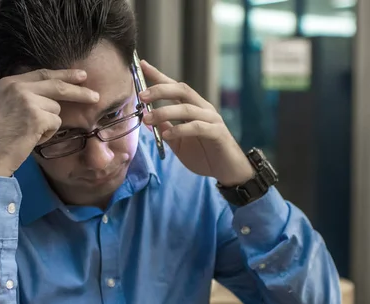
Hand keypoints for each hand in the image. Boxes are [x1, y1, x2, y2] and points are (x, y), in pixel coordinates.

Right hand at [0, 69, 99, 176]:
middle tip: (95, 95)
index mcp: (8, 83)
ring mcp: (26, 100)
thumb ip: (23, 97)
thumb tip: (52, 97)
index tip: (80, 75)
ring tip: (29, 134)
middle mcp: (17, 87)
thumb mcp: (4, 107)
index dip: (64, 74)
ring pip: (56, 110)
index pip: (42, 74)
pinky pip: (55, 124)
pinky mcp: (35, 116)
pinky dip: (48, 134)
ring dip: (49, 124)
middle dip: (79, 91)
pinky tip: (31, 139)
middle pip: (57, 85)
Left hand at [139, 61, 252, 186]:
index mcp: (194, 108)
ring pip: (187, 108)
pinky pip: (197, 127)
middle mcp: (204, 109)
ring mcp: (212, 120)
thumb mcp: (179, 143)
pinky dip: (180, 129)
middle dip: (160, 90)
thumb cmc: (204, 155)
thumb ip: (166, 129)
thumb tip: (148, 118)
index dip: (159, 76)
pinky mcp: (217, 133)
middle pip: (182, 90)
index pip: (175, 87)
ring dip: (164, 112)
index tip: (143, 65)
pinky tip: (167, 135)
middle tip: (142, 96)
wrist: (228, 171)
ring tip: (147, 119)